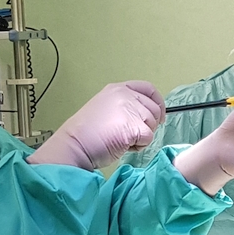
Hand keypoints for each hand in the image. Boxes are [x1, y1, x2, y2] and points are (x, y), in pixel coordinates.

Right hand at [29, 81, 162, 169]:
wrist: (75, 145)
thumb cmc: (86, 133)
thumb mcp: (106, 108)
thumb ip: (125, 106)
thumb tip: (146, 116)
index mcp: (118, 89)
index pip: (148, 88)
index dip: (157, 102)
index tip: (158, 115)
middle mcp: (125, 95)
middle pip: (154, 109)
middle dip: (148, 124)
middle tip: (131, 134)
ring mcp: (130, 109)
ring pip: (152, 124)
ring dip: (142, 136)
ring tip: (122, 139)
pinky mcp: (134, 126)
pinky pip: (148, 138)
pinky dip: (139, 146)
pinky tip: (123, 146)